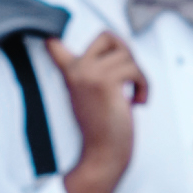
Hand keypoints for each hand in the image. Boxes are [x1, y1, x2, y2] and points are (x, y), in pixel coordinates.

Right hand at [50, 31, 142, 192]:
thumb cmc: (103, 130)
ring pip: (127, 55)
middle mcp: (76, 70)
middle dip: (126, 52)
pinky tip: (137, 101)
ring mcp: (89, 74)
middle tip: (129, 76)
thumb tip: (118, 48)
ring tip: (134, 95)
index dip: (54, 37)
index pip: (55, 46)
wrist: (102, 156)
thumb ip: (98, 71)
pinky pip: (135, 69)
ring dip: (139, 76)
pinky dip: (144, 85)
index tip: (48, 36)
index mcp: (70, 74)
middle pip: (108, 36)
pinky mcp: (105, 81)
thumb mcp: (94, 95)